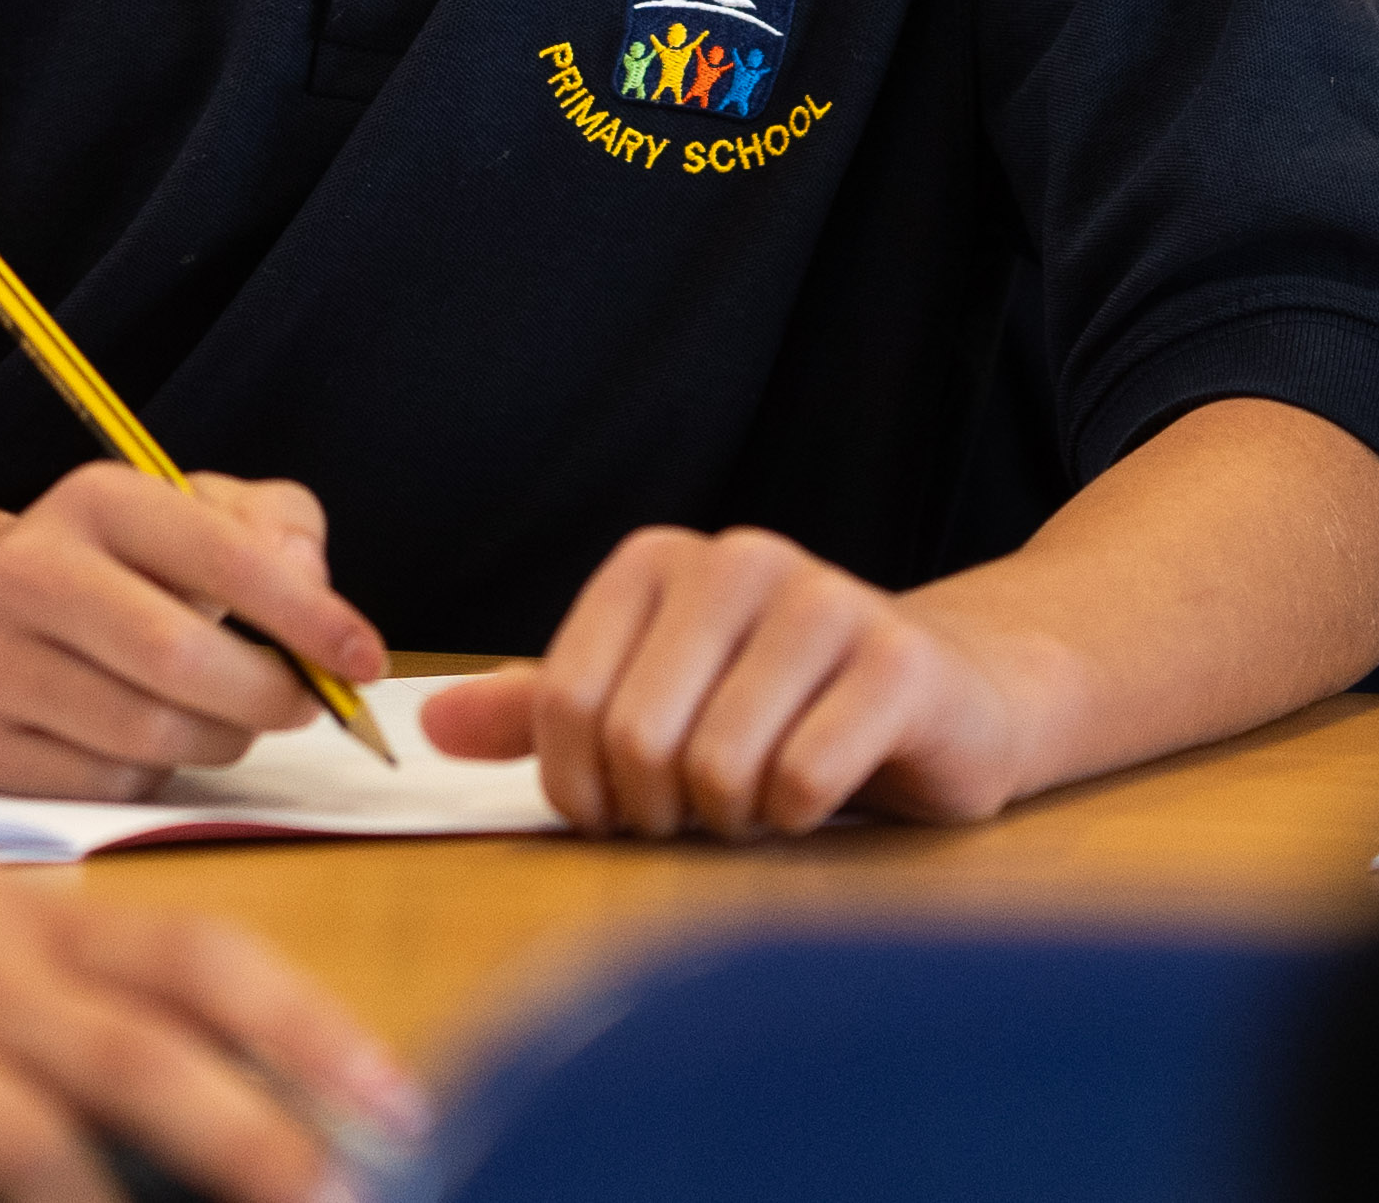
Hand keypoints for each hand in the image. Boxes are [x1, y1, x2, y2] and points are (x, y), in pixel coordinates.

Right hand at [0, 465, 385, 801]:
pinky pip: (107, 783)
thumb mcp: (196, 515)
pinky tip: (152, 740)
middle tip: (310, 703)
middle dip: (269, 692)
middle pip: (178, 656)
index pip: (220, 554)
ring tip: (231, 716)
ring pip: (149, 732)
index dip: (308, 613)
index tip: (366, 657)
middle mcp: (26, 573)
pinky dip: (156, 774)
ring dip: (223, 738)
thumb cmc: (122, 570)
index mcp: (94, 500)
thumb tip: (310, 580)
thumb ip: (275, 527)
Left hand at [421, 525, 1037, 837]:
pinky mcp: (897, 662)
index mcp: (658, 562)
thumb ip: (545, 712)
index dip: (583, 791)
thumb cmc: (782, 709)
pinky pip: (802, 780)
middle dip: (661, 811)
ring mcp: (825, 600)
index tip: (623, 809)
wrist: (947, 699)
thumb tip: (432, 727)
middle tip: (703, 810)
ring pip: (718, 766)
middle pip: (637, 740)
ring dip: (734, 818)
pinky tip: (822, 791)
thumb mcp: (655, 703)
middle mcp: (738, 560)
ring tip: (764, 794)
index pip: (565, 704)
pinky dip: (798, 816)